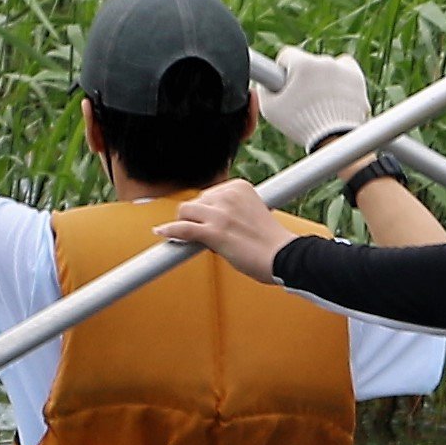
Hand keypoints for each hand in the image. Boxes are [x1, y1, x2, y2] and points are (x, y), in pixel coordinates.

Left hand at [154, 179, 295, 283]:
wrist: (285, 258)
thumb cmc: (271, 241)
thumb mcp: (252, 212)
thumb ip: (231, 209)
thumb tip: (206, 219)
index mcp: (239, 186)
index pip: (209, 193)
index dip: (209, 211)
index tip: (214, 221)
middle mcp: (228, 195)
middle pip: (196, 202)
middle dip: (199, 218)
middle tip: (213, 234)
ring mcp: (220, 213)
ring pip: (186, 212)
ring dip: (187, 225)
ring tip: (197, 238)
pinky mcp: (214, 232)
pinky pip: (182, 229)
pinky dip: (169, 231)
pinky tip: (161, 233)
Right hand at [253, 45, 371, 152]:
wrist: (334, 140)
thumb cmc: (300, 125)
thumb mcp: (270, 109)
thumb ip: (264, 89)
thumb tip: (266, 81)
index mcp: (303, 64)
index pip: (286, 55)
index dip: (282, 70)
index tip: (284, 84)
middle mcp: (325, 61)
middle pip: (308, 62)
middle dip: (303, 77)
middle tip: (302, 99)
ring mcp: (343, 70)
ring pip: (327, 66)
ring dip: (322, 78)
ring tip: (320, 100)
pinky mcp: (357, 79)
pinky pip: (346, 69)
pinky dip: (341, 78)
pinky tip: (334, 91)